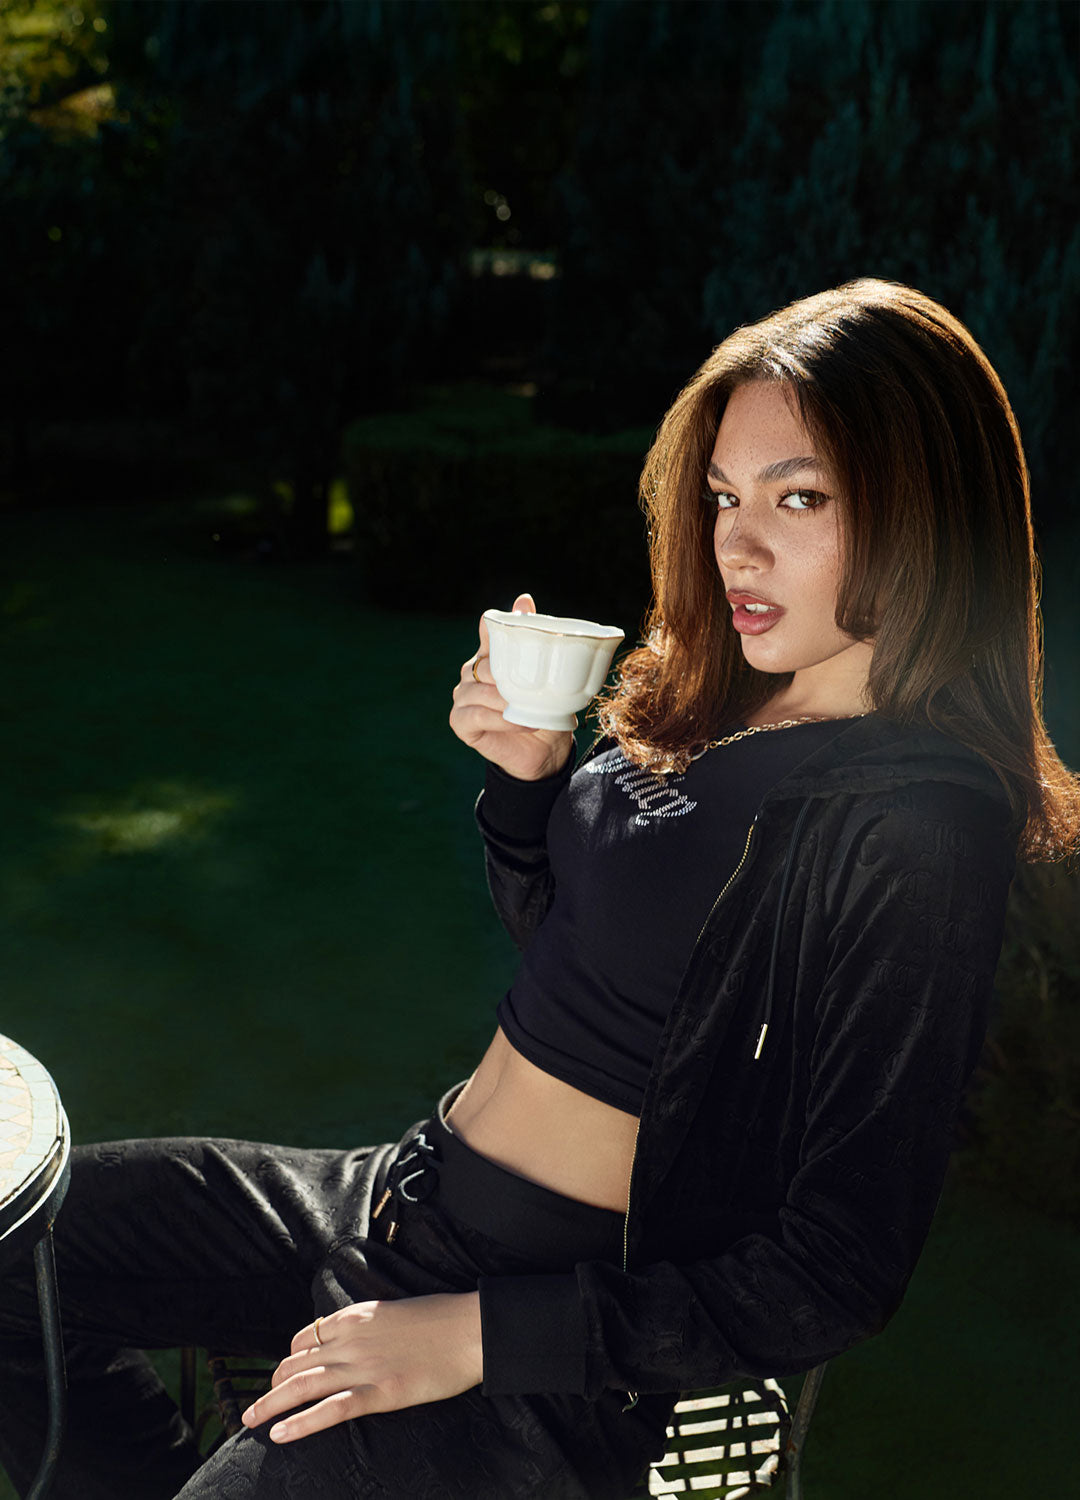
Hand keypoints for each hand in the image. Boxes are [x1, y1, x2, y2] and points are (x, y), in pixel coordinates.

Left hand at [241, 1293, 482, 1443]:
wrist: (470, 1329)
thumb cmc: (439, 1320)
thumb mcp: (394, 1312)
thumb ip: (367, 1327)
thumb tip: (352, 1340)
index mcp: (355, 1317)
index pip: (305, 1338)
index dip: (288, 1359)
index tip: (281, 1375)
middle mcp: (351, 1340)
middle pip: (296, 1363)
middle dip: (272, 1385)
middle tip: (258, 1405)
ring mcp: (364, 1367)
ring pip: (303, 1386)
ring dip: (270, 1405)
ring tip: (250, 1420)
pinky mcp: (380, 1393)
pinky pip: (331, 1410)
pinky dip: (300, 1424)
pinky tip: (280, 1434)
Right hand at [449, 591, 573, 782]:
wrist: (544, 751)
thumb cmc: (544, 711)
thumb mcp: (545, 677)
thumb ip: (534, 643)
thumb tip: (523, 598)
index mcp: (490, 658)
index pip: (487, 634)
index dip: (493, 630)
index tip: (502, 626)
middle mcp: (471, 674)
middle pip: (484, 665)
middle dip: (508, 677)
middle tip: (533, 690)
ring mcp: (463, 698)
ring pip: (480, 692)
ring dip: (508, 701)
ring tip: (531, 710)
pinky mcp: (460, 722)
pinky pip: (477, 716)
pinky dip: (501, 720)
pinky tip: (522, 723)